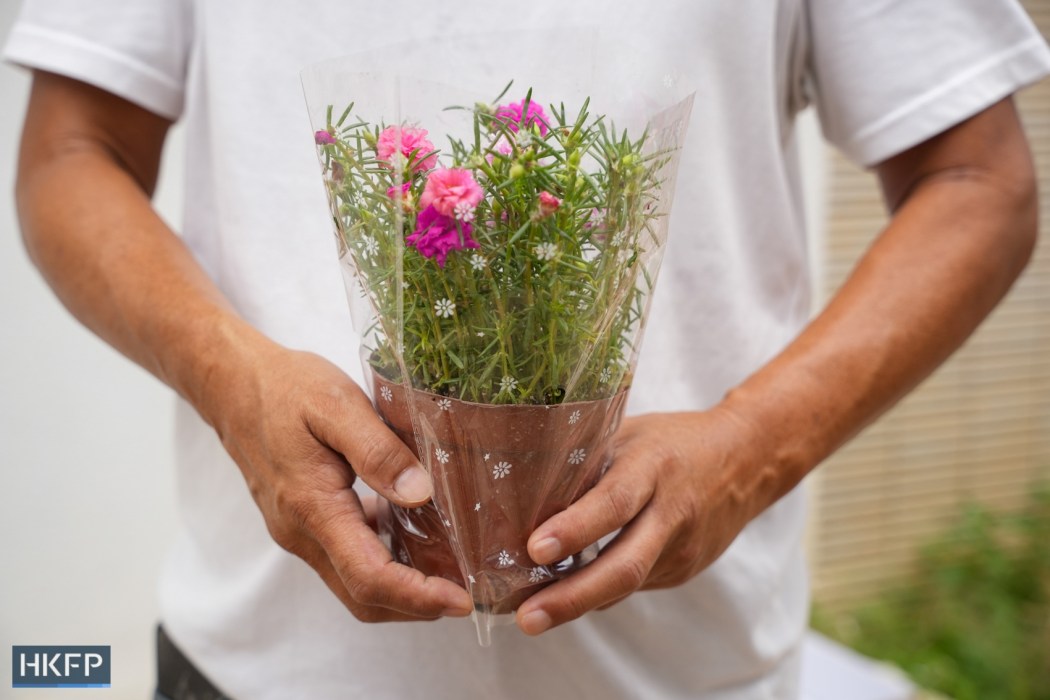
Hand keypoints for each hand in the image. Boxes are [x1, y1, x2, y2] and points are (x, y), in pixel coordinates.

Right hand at [204, 341, 473, 622]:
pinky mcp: (301, 521)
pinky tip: (415, 538)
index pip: (368, 577)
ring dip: (400, 591)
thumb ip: (378, 450)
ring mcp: (297, 531)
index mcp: (312, 507)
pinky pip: (344, 558)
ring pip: (352, 583)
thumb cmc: (283, 388)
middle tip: (465, 594)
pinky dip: (382, 563)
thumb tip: (419, 494)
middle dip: (415, 606)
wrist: (230, 383)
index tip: (461, 598)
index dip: (418, 596)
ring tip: (449, 570)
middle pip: (361, 596)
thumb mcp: (337, 404)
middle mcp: (300, 533)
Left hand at [516, 407, 771, 633]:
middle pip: (624, 565)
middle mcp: (672, 512)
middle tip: (528, 616)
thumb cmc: (675, 439)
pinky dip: (600, 590)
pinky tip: (569, 592)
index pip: (613, 503)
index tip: (535, 549)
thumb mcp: (630, 433)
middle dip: (572, 597)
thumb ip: (587, 458)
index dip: (574, 529)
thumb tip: (524, 487)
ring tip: (532, 613)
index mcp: (654, 467)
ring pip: (625, 584)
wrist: (749, 459)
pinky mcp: (684, 569)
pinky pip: (634, 584)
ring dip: (578, 601)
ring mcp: (682, 547)